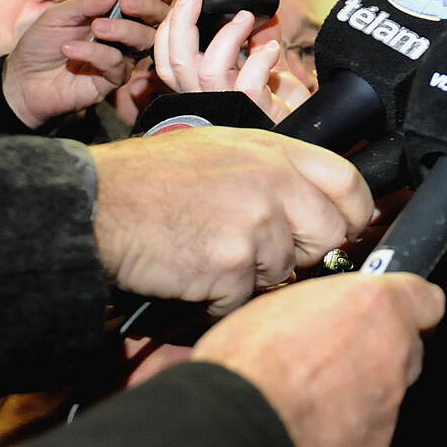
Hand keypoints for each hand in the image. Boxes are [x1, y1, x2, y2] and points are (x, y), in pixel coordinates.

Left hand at [1, 0, 173, 127]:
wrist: (22, 79)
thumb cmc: (41, 45)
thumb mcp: (58, 15)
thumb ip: (86, 4)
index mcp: (113, 17)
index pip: (147, 4)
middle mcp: (123, 38)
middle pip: (155, 23)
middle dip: (148, 9)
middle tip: (128, 5)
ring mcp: (120, 59)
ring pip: (143, 43)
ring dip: (123, 30)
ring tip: (95, 28)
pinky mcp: (112, 81)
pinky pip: (118, 65)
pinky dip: (96, 54)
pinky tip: (71, 50)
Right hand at [90, 129, 373, 314]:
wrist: (95, 206)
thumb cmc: (150, 181)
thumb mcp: (221, 149)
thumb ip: (274, 171)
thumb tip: (320, 205)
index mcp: (273, 149)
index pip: (349, 183)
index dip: (352, 215)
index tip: (343, 230)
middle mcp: (272, 181)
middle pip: (329, 235)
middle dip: (301, 252)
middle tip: (256, 249)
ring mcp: (255, 223)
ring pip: (284, 272)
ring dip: (249, 275)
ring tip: (206, 250)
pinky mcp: (232, 264)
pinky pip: (244, 298)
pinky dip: (217, 297)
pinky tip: (190, 270)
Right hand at [151, 0, 305, 121]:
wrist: (307, 133)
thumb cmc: (282, 107)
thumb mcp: (266, 68)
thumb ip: (257, 43)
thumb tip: (258, 15)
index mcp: (202, 88)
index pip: (169, 62)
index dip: (169, 31)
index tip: (185, 0)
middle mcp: (207, 100)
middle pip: (176, 63)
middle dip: (180, 23)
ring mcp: (227, 108)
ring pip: (207, 70)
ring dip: (227, 36)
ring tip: (247, 17)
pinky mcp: (251, 113)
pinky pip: (248, 82)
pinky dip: (261, 59)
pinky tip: (272, 50)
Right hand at [194, 272, 444, 446]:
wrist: (237, 430)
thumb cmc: (248, 362)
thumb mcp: (279, 305)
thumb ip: (325, 306)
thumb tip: (327, 313)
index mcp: (376, 306)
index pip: (425, 300)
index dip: (406, 306)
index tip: (386, 311)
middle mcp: (394, 355)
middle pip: (406, 351)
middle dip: (377, 353)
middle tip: (331, 356)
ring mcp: (389, 406)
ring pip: (386, 395)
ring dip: (358, 394)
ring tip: (307, 398)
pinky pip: (366, 434)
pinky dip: (344, 432)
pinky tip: (306, 428)